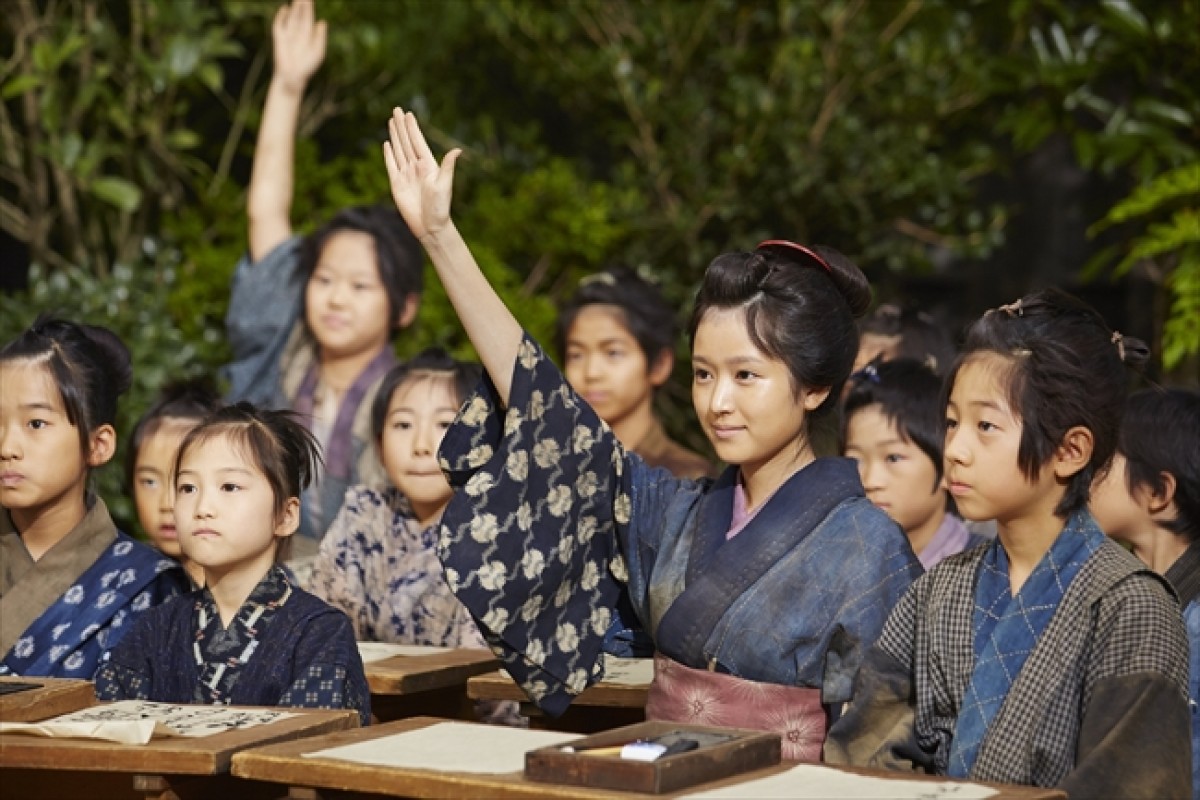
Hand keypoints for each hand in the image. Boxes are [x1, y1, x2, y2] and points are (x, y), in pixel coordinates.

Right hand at [271, 0, 326, 90]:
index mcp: (308, 35)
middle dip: (302, 4)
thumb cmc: (307, 67)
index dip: (310, 8)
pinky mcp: (278, 38)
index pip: (309, 18)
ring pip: (291, 17)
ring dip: (294, 7)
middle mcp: (298, 32)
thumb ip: (320, 37)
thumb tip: (322, 22)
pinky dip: (281, 16)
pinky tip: (285, 8)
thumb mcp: (318, 52)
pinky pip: (279, 24)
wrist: (293, 77)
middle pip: (300, 14)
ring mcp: (288, 34)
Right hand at [383, 108, 460, 239]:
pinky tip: (387, 143)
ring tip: (391, 121)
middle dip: (401, 126)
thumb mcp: (445, 184)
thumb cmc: (441, 207)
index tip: (409, 114)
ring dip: (395, 136)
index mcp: (428, 165)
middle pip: (406, 142)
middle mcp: (416, 167)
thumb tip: (457, 150)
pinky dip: (388, 154)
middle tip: (396, 109)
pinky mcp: (396, 184)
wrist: (430, 226)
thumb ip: (448, 166)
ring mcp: (405, 175)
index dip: (413, 128)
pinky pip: (391, 165)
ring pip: (398, 150)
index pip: (418, 142)